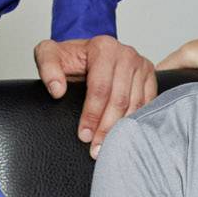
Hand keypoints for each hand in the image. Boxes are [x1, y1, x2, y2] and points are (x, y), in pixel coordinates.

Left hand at [33, 35, 157, 157]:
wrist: (87, 50)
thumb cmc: (70, 56)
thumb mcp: (49, 54)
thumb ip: (48, 68)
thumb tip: (57, 91)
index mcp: (103, 48)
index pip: (100, 88)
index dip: (92, 114)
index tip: (84, 135)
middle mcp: (126, 54)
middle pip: (119, 99)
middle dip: (106, 127)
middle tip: (96, 148)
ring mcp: (141, 64)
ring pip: (135, 103)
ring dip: (122, 129)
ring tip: (109, 146)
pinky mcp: (150, 75)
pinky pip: (147, 102)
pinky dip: (136, 120)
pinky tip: (126, 134)